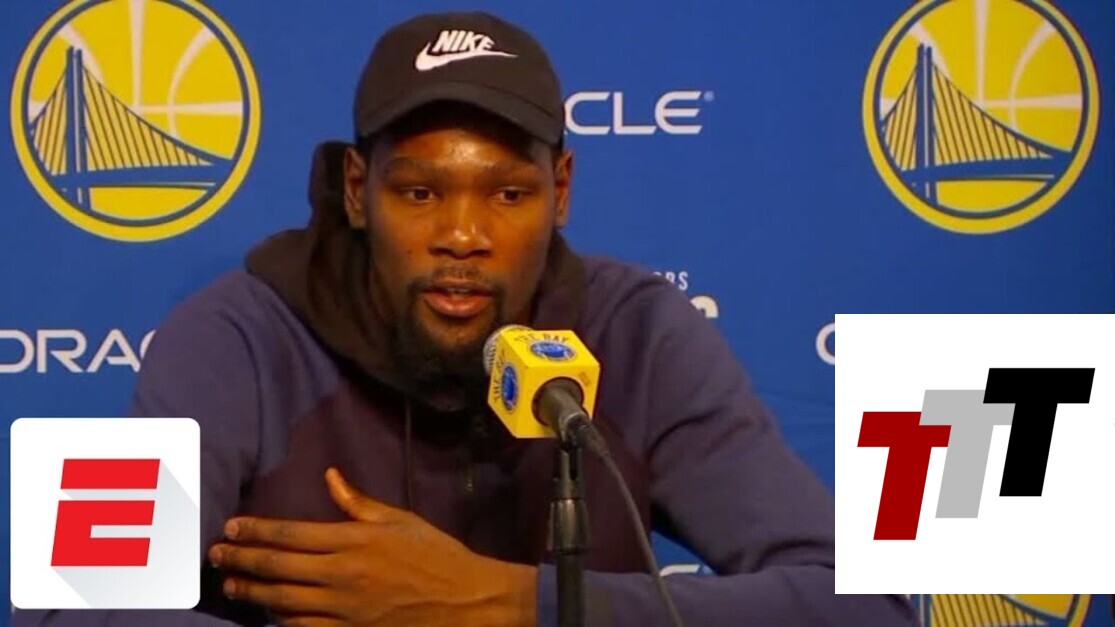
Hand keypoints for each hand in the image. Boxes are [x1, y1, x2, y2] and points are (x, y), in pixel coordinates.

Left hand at [208, 467, 537, 625]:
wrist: (464, 601)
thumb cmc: (436, 555)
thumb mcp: (401, 520)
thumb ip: (359, 502)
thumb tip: (330, 476)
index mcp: (353, 540)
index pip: (291, 533)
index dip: (257, 530)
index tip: (232, 527)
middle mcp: (341, 574)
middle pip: (278, 567)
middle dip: (241, 560)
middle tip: (215, 555)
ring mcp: (343, 608)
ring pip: (284, 601)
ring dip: (252, 593)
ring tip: (230, 586)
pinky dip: (283, 621)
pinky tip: (269, 615)